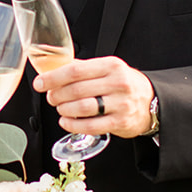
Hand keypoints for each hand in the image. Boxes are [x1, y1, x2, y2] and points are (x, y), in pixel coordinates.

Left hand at [33, 56, 155, 139]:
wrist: (151, 102)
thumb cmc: (123, 85)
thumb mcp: (107, 69)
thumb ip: (82, 68)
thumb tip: (52, 68)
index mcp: (111, 66)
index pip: (75, 70)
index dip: (53, 78)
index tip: (40, 83)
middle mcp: (118, 83)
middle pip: (76, 90)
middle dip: (56, 95)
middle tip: (51, 98)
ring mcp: (120, 104)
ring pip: (82, 108)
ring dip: (64, 110)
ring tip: (60, 109)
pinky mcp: (120, 122)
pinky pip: (90, 126)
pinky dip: (73, 125)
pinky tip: (66, 122)